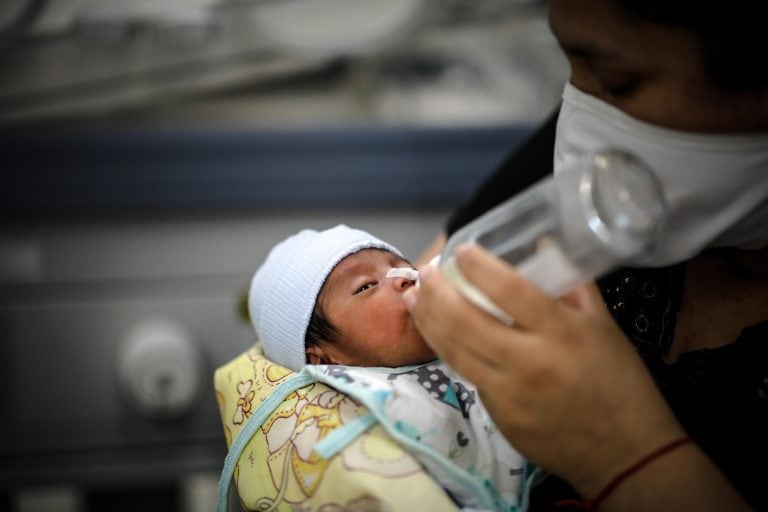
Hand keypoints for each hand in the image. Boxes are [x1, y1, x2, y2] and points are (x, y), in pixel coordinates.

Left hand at [403, 243, 684, 496]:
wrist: (625, 453)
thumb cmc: (620, 382)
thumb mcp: (603, 326)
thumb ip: (573, 283)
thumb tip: (545, 243)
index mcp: (560, 333)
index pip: (510, 290)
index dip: (480, 266)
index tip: (462, 249)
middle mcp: (528, 362)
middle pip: (465, 320)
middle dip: (437, 291)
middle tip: (426, 272)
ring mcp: (508, 393)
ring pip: (453, 351)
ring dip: (428, 321)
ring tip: (415, 297)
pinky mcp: (497, 416)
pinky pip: (468, 376)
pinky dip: (451, 351)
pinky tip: (441, 334)